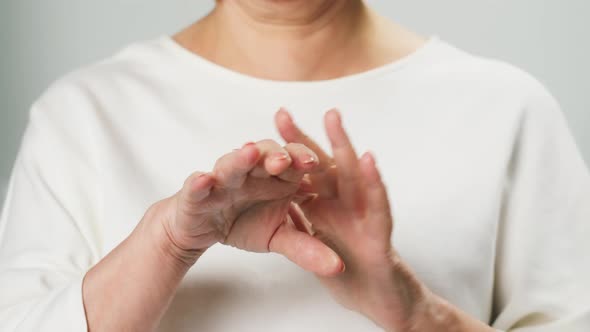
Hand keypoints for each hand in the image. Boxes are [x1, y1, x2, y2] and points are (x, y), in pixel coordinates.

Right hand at [152, 139, 343, 275]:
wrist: (202, 228)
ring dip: (241, 159)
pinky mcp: (196, 192)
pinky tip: (203, 179)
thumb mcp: (279, 237)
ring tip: (250, 155)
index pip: (295, 162)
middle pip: (266, 156)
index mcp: (278, 177)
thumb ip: (307, 249)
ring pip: (233, 163)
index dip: (305, 161)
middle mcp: (252, 171)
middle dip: (276, 155)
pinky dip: (199, 182)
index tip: (315, 164)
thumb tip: (339, 266)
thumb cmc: (244, 223)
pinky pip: (197, 185)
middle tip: (286, 160)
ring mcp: (223, 178)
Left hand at [275, 109, 427, 328]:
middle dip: (303, 140)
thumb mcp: (319, 244)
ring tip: (330, 118)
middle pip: (323, 168)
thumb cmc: (352, 272)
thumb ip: (302, 222)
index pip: (304, 174)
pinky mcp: (381, 238)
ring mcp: (365, 218)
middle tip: (282, 113)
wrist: (380, 304)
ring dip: (343, 146)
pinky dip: (374, 183)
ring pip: (354, 177)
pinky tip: (367, 159)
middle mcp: (346, 206)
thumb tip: (278, 200)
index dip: (285, 153)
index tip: (265, 129)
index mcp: (328, 207)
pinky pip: (378, 207)